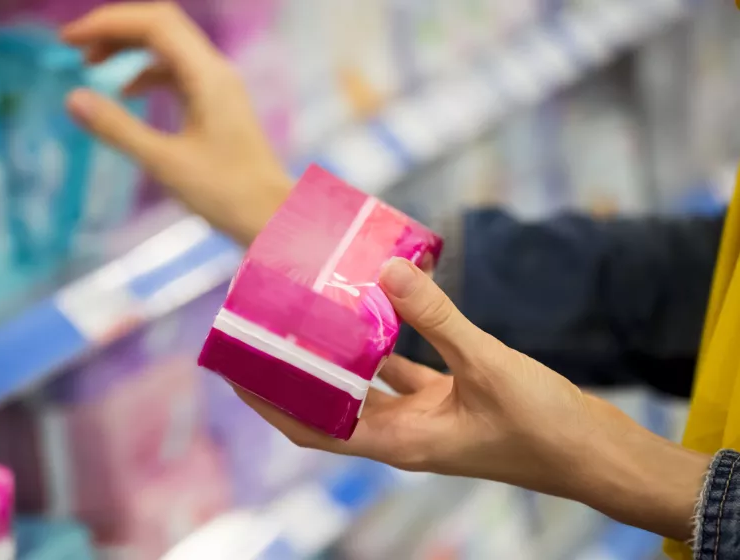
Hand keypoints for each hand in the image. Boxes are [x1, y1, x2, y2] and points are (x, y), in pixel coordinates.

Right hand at [61, 2, 289, 244]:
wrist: (271, 217)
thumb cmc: (226, 195)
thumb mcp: (163, 163)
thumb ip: (117, 129)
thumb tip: (72, 98)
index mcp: (207, 77)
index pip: (153, 23)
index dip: (107, 23)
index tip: (67, 40)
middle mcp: (216, 71)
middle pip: (161, 25)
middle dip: (116, 29)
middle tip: (75, 46)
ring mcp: (220, 86)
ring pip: (169, 46)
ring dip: (129, 48)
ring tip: (92, 64)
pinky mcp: (218, 104)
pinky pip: (178, 70)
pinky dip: (148, 72)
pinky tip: (127, 92)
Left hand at [239, 257, 707, 541]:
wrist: (598, 455)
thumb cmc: (546, 428)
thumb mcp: (488, 365)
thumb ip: (436, 317)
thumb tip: (384, 271)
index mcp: (398, 441)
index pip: (310, 426)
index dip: (268, 400)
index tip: (235, 368)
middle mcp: (402, 433)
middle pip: (326, 406)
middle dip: (293, 374)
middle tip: (267, 331)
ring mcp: (426, 419)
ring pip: (364, 385)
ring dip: (338, 355)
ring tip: (313, 312)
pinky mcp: (450, 402)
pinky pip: (403, 371)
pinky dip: (386, 343)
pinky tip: (381, 307)